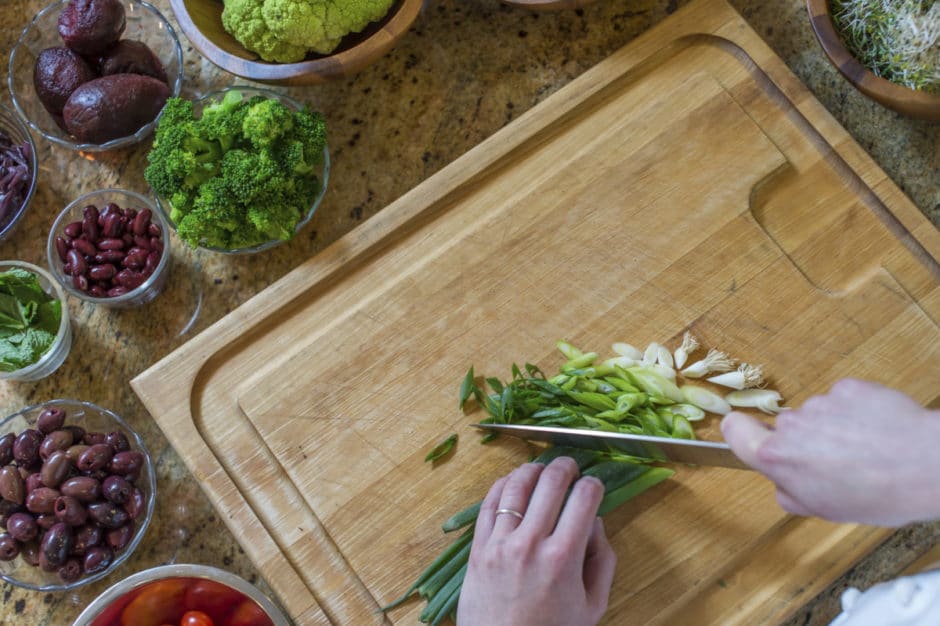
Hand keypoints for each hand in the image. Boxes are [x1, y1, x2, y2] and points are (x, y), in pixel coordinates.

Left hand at [456, 457, 615, 625]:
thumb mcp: (592, 607)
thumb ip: (602, 561)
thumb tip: (595, 522)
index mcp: (563, 558)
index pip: (584, 498)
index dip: (593, 484)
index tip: (594, 486)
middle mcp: (531, 544)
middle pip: (551, 482)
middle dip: (566, 467)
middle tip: (570, 466)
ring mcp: (500, 544)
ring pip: (516, 486)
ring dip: (532, 469)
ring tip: (541, 469)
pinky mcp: (478, 549)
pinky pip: (488, 504)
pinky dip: (502, 485)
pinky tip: (512, 482)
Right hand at [721, 378, 939, 526]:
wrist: (924, 465)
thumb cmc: (877, 493)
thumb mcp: (823, 510)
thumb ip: (790, 493)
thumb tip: (784, 483)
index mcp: (777, 456)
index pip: (735, 430)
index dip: (740, 432)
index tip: (747, 435)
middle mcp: (792, 425)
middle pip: (786, 428)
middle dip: (804, 441)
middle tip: (834, 463)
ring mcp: (821, 403)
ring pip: (817, 415)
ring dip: (833, 429)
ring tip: (865, 451)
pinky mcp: (848, 388)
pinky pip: (844, 400)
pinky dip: (855, 413)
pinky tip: (876, 433)